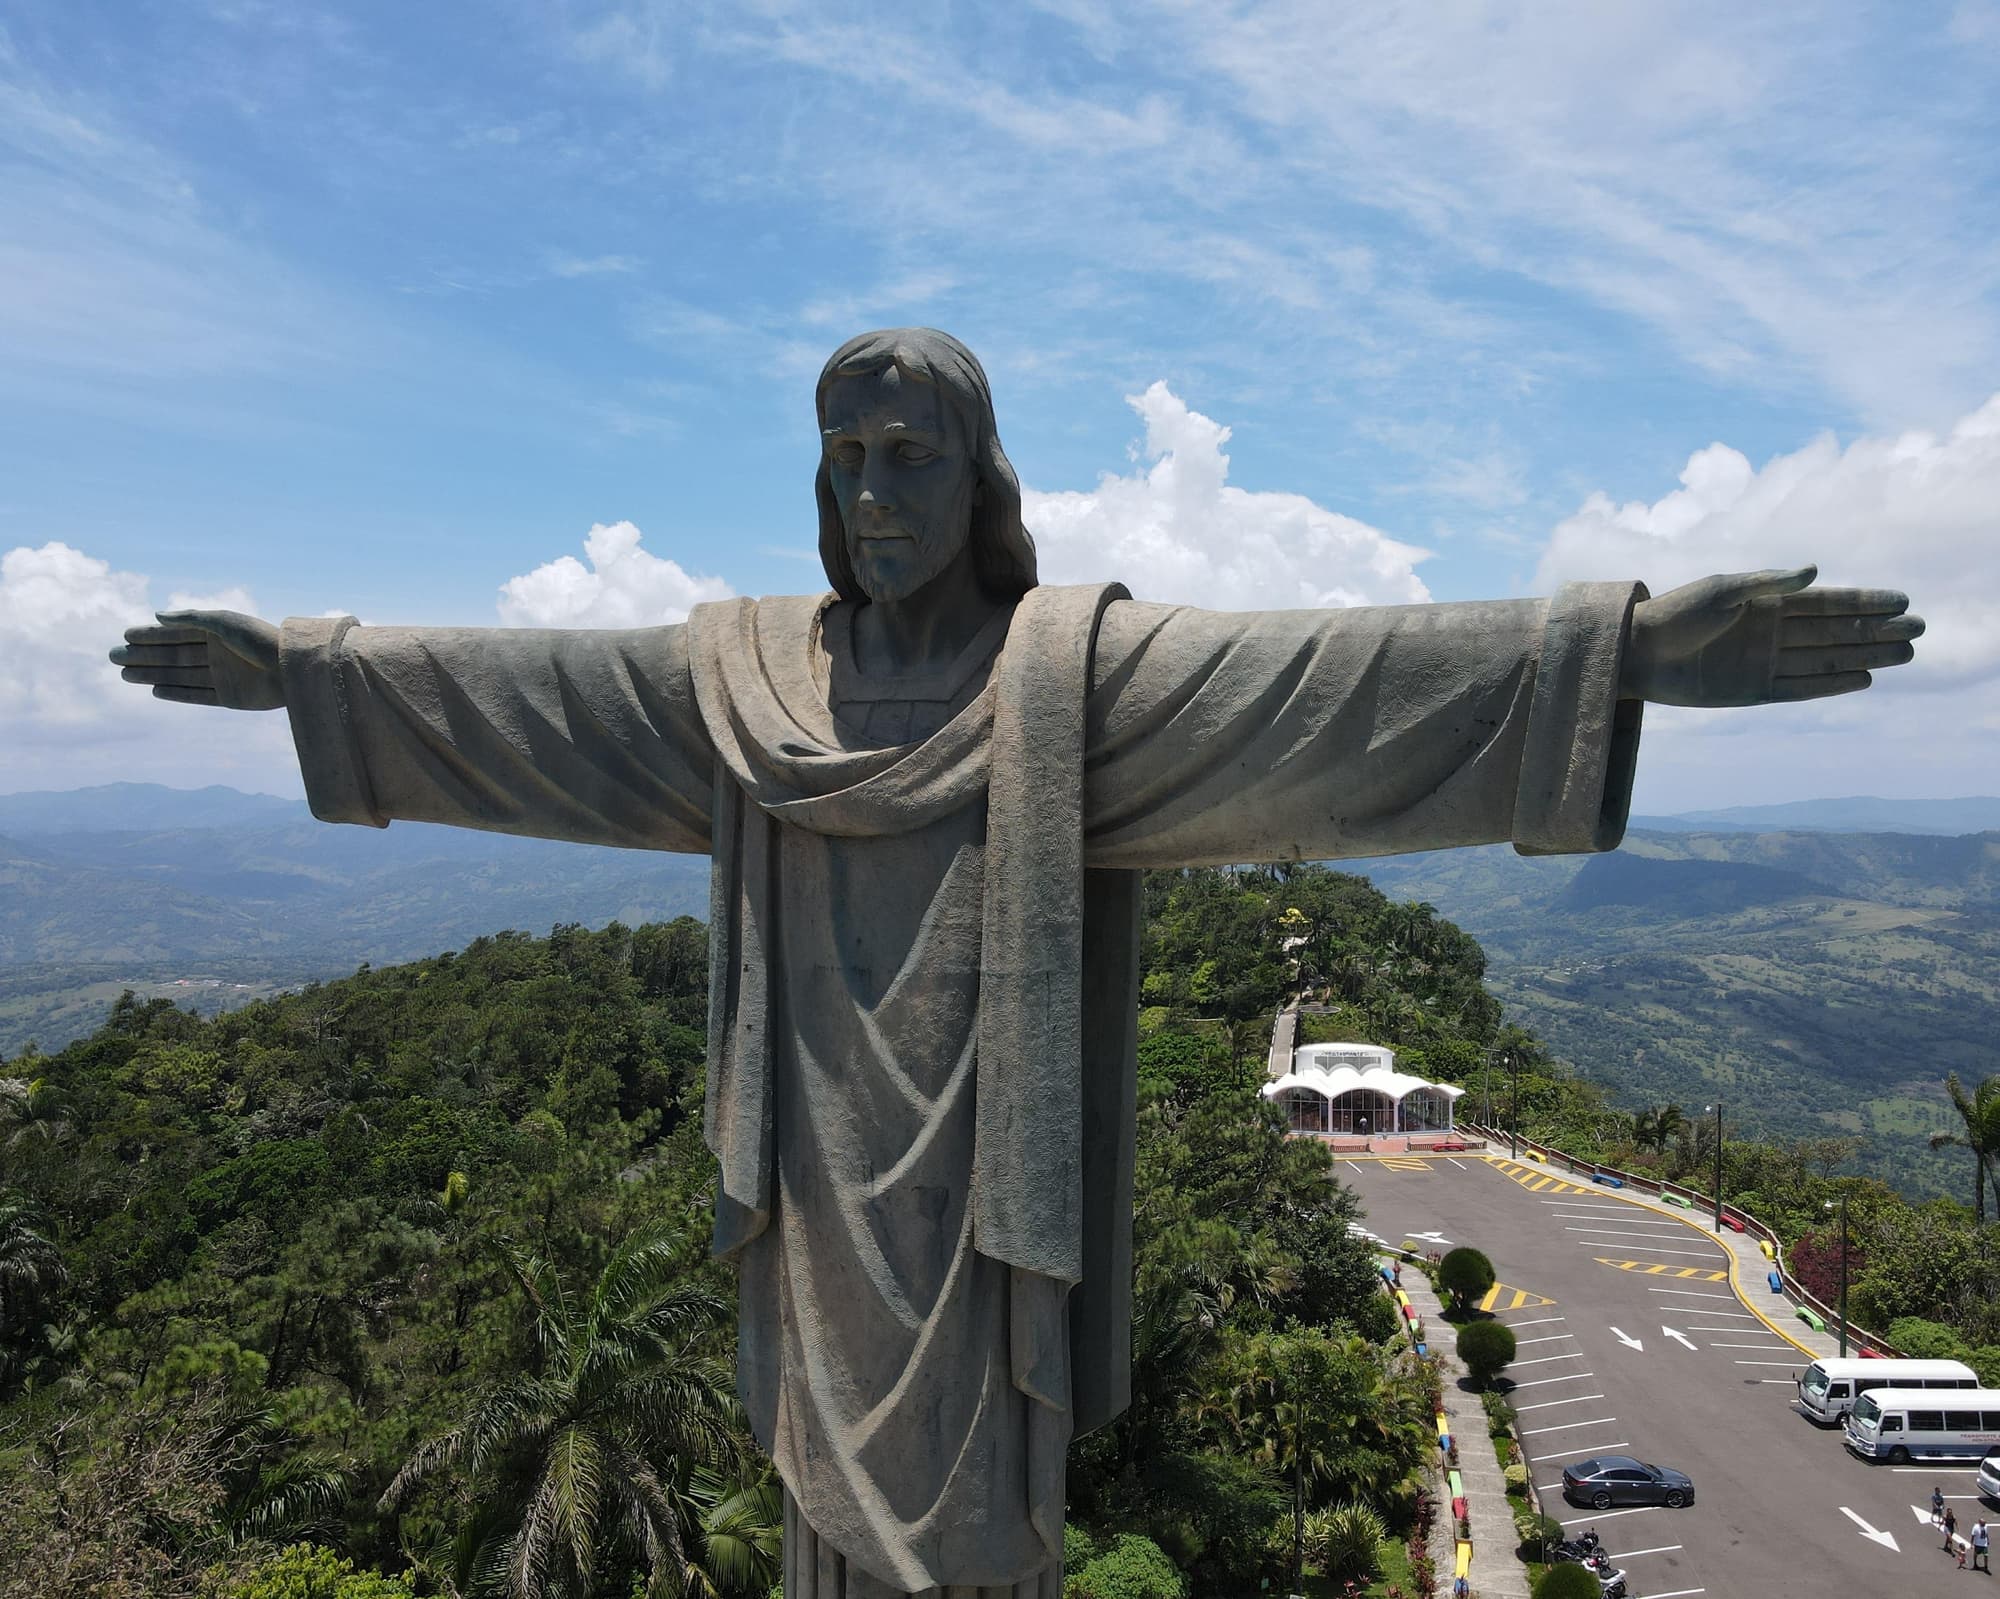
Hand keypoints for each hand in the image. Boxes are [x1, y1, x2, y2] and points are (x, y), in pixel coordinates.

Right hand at [110, 610, 285, 710]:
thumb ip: (191, 619)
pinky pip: (196, 696)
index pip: (177, 633)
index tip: (125, 635)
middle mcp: (218, 654)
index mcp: (217, 633)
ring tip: (124, 673)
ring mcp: (223, 676)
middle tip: (113, 656)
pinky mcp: (229, 698)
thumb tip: (158, 615)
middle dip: (144, 655)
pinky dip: (176, 693)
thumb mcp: (224, 622)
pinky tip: (154, 689)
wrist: (292, 669)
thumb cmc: (260, 640)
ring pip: (180, 675)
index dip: (151, 634)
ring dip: (152, 673)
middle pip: (173, 654)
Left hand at [1620, 566, 1921, 706]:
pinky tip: (1864, 678)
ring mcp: (1763, 662)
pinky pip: (1801, 688)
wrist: (1634, 653)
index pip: (1827, 602)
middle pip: (1836, 631)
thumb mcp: (1722, 590)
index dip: (1864, 601)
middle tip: (1920, 629)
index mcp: (1765, 602)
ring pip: (1826, 660)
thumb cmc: (1674, 614)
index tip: (1902, 600)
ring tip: (1906, 653)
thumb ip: (1770, 583)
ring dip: (1865, 656)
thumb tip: (1816, 571)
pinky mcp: (1752, 692)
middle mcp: (1770, 632)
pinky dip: (1831, 684)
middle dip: (1877, 629)